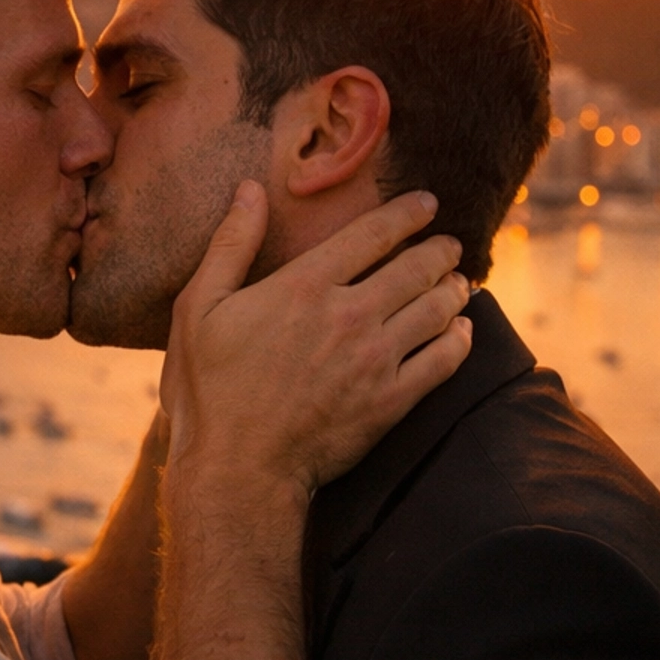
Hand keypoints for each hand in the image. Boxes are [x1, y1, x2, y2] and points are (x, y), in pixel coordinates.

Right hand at [162, 184, 470, 499]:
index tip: (427, 204)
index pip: (372, 233)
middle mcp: (348, 315)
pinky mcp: (391, 402)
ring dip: (454, 289)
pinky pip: (443, 361)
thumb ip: (230, 244)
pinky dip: (459, 340)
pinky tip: (461, 331)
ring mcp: (375, 360)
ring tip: (460, 282)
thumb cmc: (209, 391)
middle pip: (416, 267)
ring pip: (436, 309)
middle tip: (451, 243)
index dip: (407, 213)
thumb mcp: (198, 308)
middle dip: (440, 249)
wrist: (237, 470)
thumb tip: (250, 189)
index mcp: (304, 286)